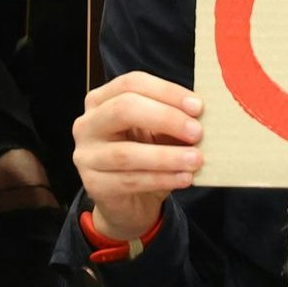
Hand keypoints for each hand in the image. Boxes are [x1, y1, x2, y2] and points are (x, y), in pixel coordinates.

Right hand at [71, 73, 204, 243]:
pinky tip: (184, 178)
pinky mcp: (93, 185)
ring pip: (127, 152)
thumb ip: (172, 119)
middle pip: (123, 109)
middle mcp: (87, 123)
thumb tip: (201, 113)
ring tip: (196, 159)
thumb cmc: (145, 157)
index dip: (166, 92)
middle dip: (165, 118)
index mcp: (102, 100)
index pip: (132, 84)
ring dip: (167, 156)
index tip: (197, 106)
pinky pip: (130, 180)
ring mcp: (86, 155)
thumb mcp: (157, 132)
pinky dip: (162, 179)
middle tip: (197, 132)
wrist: (129, 202)